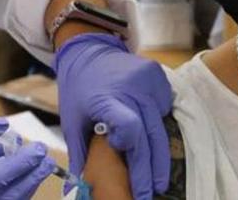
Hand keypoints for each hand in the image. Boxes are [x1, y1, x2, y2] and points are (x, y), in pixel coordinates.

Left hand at [55, 34, 171, 199]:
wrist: (88, 51)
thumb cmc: (78, 91)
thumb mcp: (72, 121)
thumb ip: (79, 155)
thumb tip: (75, 190)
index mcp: (105, 99)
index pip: (128, 126)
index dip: (130, 147)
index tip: (126, 162)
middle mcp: (130, 88)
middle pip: (148, 135)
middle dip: (150, 168)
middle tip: (152, 192)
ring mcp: (147, 80)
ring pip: (160, 125)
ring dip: (160, 153)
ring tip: (159, 179)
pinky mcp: (158, 76)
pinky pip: (165, 108)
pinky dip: (161, 125)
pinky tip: (154, 139)